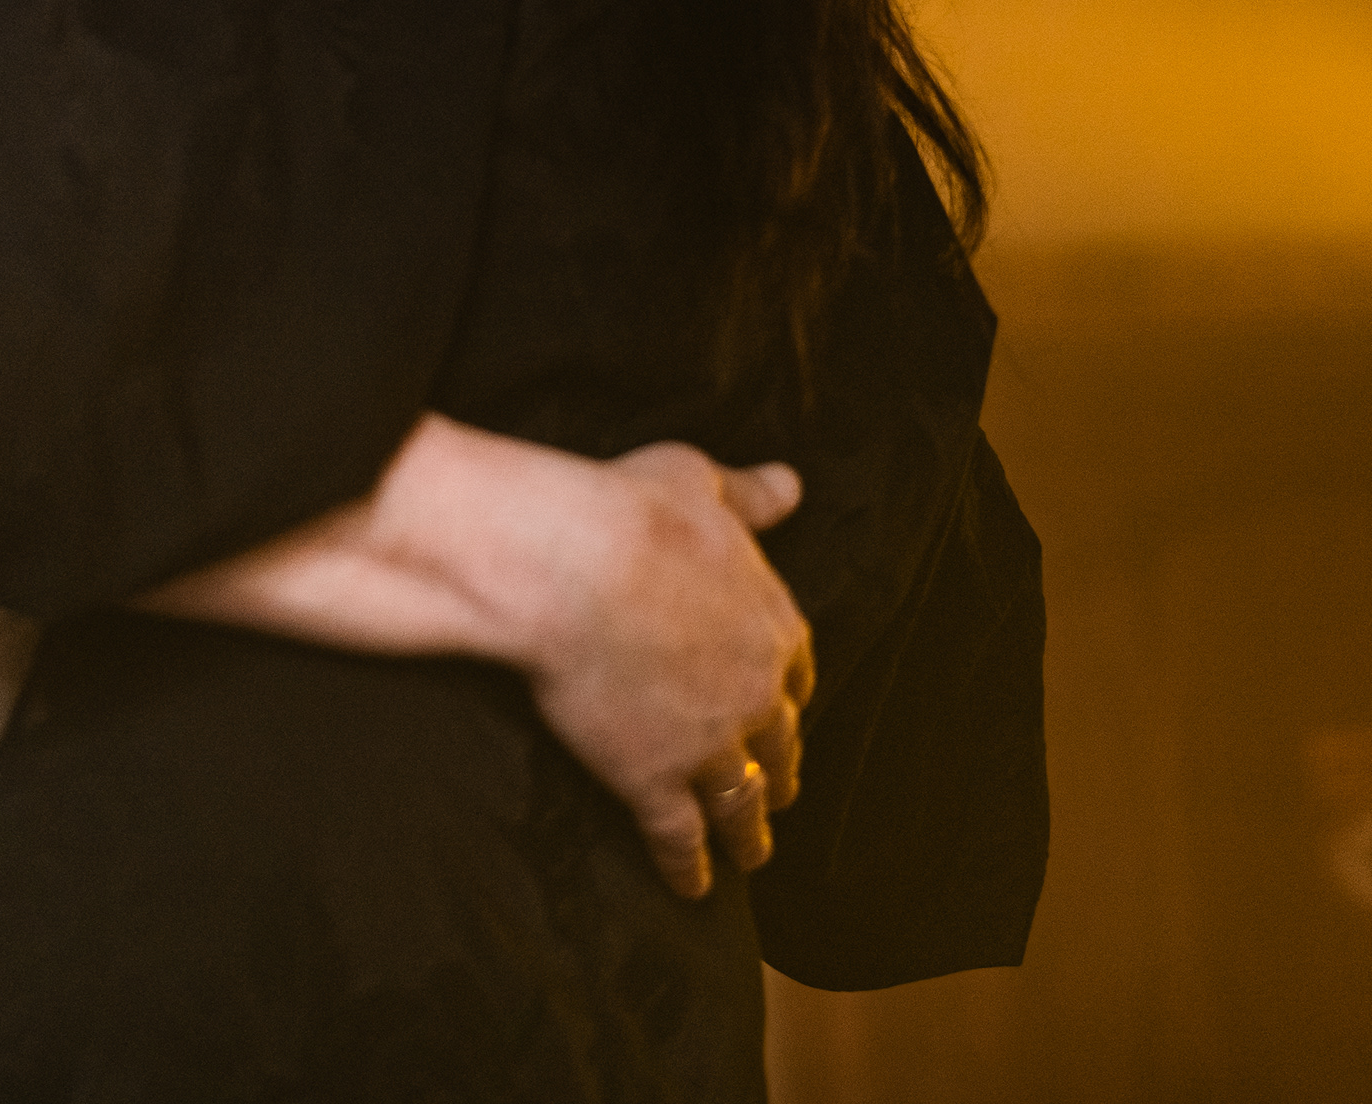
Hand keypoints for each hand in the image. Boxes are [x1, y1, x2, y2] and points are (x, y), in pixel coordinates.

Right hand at [135, 416, 808, 900]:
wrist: (574, 566)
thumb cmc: (630, 512)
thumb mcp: (697, 483)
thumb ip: (746, 495)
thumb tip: (789, 484)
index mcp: (770, 621)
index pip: (796, 668)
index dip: (788, 690)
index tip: (786, 705)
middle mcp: (754, 691)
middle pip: (780, 742)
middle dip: (780, 768)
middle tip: (779, 792)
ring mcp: (707, 743)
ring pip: (741, 801)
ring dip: (750, 832)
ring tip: (752, 855)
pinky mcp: (653, 780)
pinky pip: (678, 836)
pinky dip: (688, 866)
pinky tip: (691, 888)